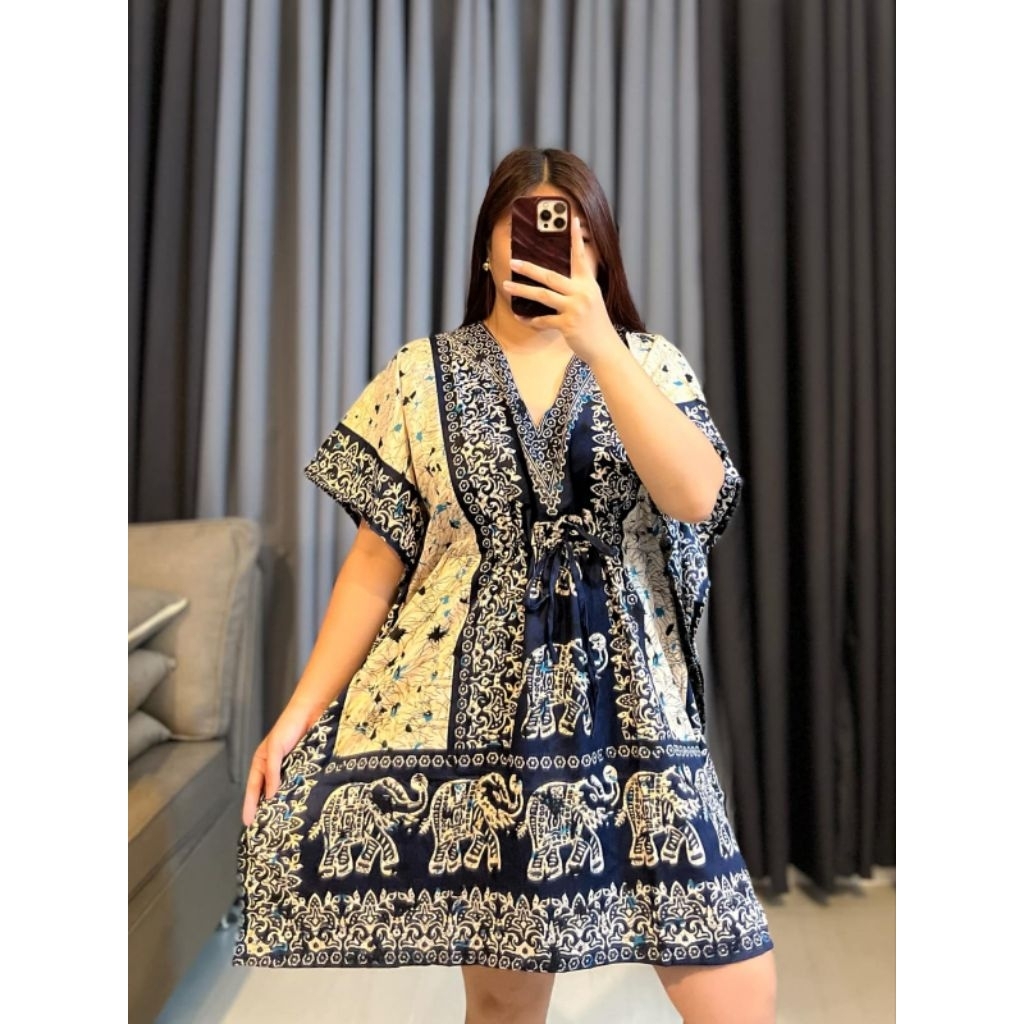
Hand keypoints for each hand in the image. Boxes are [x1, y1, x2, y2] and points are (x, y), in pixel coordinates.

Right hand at [241, 702, 321, 826]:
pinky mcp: (305, 768)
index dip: (250, 805)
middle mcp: (275, 768)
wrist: (312, 712)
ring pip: (285, 791)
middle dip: (266, 809)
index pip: (254, 788)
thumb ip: (272, 772)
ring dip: (284, 804)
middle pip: (268, 792)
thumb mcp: (275, 749)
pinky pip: (300, 784)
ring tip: (283, 823)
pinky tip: (301, 806)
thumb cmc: (288, 726)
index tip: (248, 822)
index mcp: (262, 762)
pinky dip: (299, 795)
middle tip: (265, 829)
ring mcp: (290, 769)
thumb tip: (271, 796)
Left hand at [502, 216, 620, 362]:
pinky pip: (543, 320)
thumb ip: (578, 287)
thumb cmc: (596, 324)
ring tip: (506, 286)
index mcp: (588, 284)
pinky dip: (529, 319)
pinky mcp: (568, 325)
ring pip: (542, 296)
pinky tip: (519, 316)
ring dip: (521, 290)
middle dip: (529, 268)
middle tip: (513, 262)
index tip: (570, 219)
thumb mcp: (592, 300)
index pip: (580, 256)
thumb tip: (556, 279)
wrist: (605, 348)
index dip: (575, 238)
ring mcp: (575, 309)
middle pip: (551, 276)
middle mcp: (582, 293)